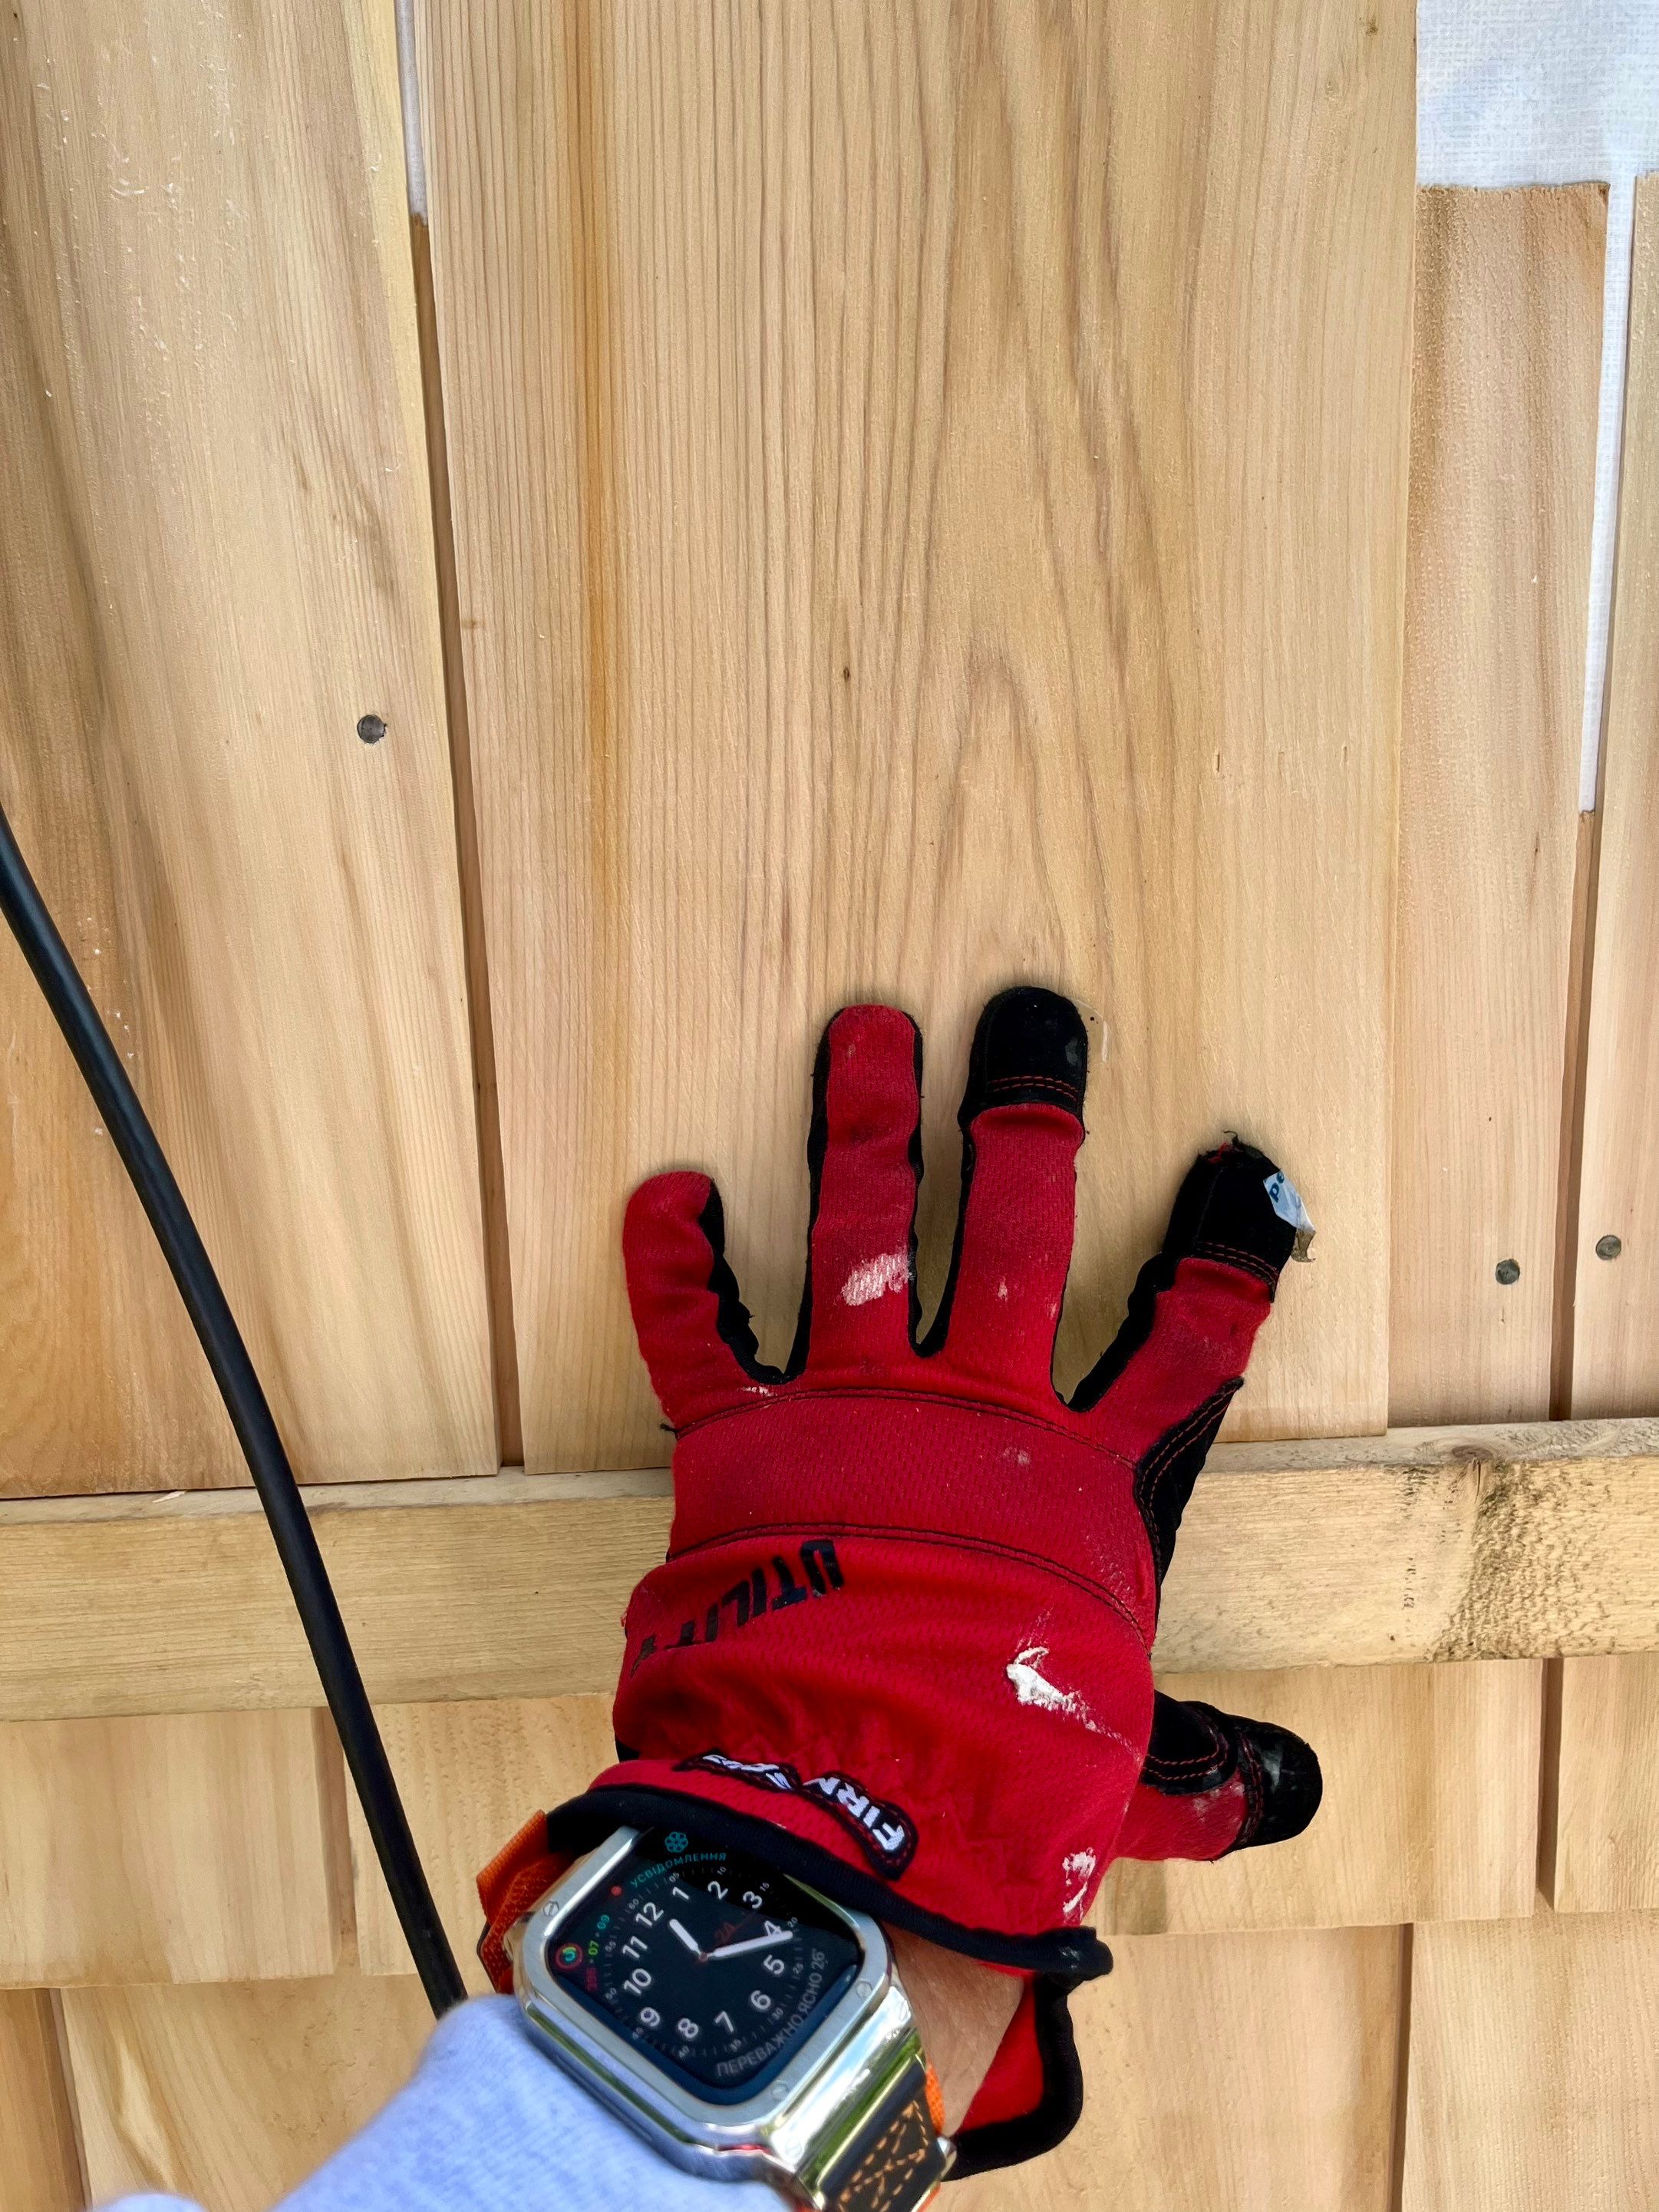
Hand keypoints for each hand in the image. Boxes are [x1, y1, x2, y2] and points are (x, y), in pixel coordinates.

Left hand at [491, 989, 1320, 2170]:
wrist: (854, 1816)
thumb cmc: (999, 1795)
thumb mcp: (1120, 1773)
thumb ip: (1193, 1766)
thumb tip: (1277, 1797)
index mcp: (1080, 1485)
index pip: (1184, 1342)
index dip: (1220, 1252)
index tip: (1237, 1170)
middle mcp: (974, 1417)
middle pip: (1016, 1229)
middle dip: (1029, 1114)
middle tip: (1030, 1019)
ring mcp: (853, 1415)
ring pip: (862, 1233)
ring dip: (864, 1121)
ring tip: (867, 1028)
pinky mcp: (743, 1446)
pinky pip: (700, 1333)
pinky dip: (675, 1262)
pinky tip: (667, 1187)